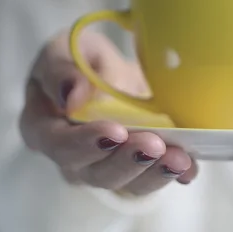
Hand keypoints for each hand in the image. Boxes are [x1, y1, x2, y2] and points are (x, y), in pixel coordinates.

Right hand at [20, 30, 196, 195]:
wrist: (108, 71)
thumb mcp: (64, 49)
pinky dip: (174, 174)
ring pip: (126, 182)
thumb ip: (61, 69)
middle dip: (128, 160)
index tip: (115, 131)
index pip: (58, 144)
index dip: (86, 142)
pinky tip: (189, 167)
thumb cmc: (78, 60)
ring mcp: (104, 166)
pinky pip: (152, 177)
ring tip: (179, 158)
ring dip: (154, 172)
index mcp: (43, 127)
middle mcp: (71, 157)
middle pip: (95, 172)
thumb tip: (71, 97)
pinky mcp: (135, 167)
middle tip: (154, 145)